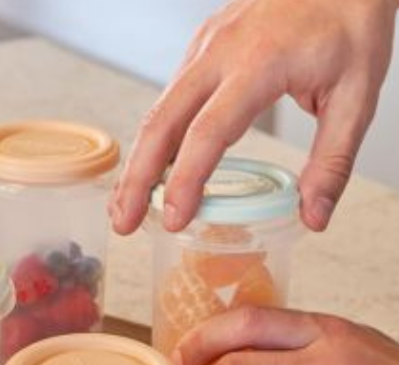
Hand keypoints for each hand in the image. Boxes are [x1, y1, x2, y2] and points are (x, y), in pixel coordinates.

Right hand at [110, 0, 396, 234]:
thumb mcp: (359, 93)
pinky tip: (153, 171)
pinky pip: (169, 101)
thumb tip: (314, 216)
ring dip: (138, 164)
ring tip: (129, 207)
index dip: (186, 181)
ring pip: (157, 113)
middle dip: (136, 180)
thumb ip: (334, 160)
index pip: (208, 132)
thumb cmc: (350, 17)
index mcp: (259, 64)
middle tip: (125, 225)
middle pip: (160, 124)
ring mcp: (204, 48)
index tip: (176, 219)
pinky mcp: (201, 50)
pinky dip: (155, 142)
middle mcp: (220, 53)